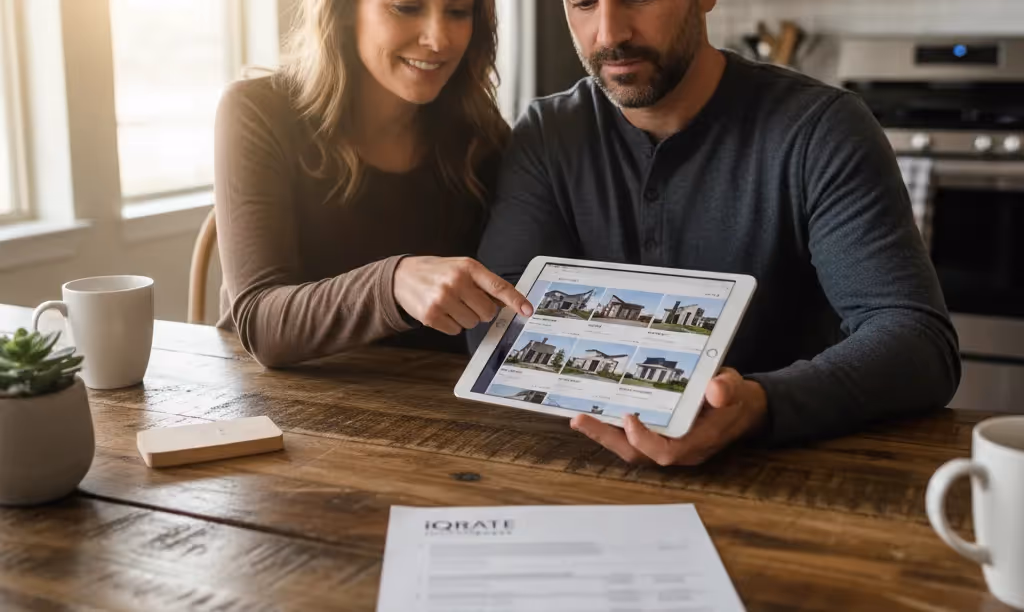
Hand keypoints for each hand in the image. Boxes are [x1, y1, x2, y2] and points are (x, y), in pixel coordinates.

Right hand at [393, 257, 532, 335]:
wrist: (401, 276)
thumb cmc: (437, 271)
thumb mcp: (461, 267)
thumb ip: (483, 282)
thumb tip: (506, 303)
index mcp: (467, 267)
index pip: (498, 286)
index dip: (515, 300)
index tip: (527, 310)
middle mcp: (456, 282)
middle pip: (487, 312)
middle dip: (481, 311)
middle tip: (467, 301)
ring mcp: (443, 300)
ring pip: (472, 323)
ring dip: (465, 318)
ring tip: (451, 304)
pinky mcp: (431, 316)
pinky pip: (455, 331)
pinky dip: (451, 324)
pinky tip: (441, 311)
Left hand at [570, 368, 767, 465]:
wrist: (740, 407)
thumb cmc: (734, 397)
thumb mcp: (735, 388)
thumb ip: (727, 389)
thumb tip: (716, 390)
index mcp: (697, 442)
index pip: (666, 451)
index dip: (645, 439)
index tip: (629, 418)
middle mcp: (677, 449)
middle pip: (638, 453)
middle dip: (607, 438)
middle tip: (580, 419)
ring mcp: (667, 444)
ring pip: (630, 448)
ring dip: (604, 434)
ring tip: (579, 418)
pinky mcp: (658, 436)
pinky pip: (631, 438)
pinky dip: (612, 428)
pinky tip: (593, 414)